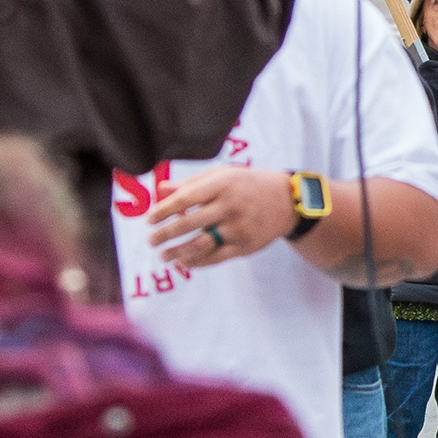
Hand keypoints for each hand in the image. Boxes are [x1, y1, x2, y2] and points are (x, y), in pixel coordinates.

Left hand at [148, 162, 291, 270]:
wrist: (288, 201)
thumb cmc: (248, 185)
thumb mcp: (223, 175)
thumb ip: (191, 183)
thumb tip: (160, 189)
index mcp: (222, 184)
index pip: (185, 198)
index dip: (163, 210)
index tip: (149, 220)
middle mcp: (230, 205)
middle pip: (189, 223)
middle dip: (165, 234)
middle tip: (151, 241)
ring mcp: (238, 227)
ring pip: (200, 244)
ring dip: (177, 252)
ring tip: (163, 256)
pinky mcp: (245, 245)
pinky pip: (215, 257)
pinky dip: (197, 262)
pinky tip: (183, 262)